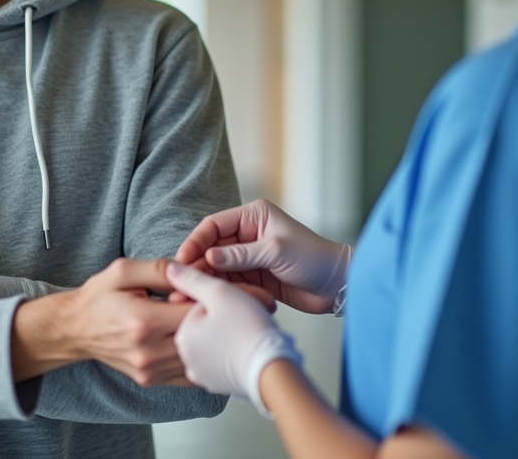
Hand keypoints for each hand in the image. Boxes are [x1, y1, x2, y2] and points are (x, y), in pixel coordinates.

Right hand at [12, 258, 194, 385]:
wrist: (75, 329)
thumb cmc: (97, 298)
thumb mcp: (123, 271)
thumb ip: (158, 268)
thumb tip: (189, 270)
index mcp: (143, 320)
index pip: (195, 313)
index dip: (208, 300)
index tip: (207, 291)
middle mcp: (147, 351)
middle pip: (201, 339)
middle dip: (211, 321)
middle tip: (212, 307)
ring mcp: (149, 370)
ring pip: (197, 360)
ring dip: (206, 341)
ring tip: (203, 323)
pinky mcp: (150, 380)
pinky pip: (187, 375)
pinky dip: (197, 359)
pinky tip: (193, 343)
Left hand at [167, 262, 301, 415]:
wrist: (275, 370)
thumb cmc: (250, 332)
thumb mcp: (220, 293)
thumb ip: (193, 279)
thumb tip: (173, 270)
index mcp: (182, 335)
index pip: (193, 304)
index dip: (218, 298)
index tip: (236, 301)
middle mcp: (185, 358)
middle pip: (200, 324)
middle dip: (221, 315)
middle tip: (244, 315)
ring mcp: (200, 374)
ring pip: (210, 342)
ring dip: (225, 333)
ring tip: (247, 330)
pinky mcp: (216, 384)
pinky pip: (219, 361)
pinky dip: (230, 353)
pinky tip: (245, 347)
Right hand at [174, 199, 349, 314]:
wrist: (337, 285)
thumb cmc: (313, 259)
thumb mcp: (275, 252)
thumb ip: (240, 255)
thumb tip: (207, 256)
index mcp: (253, 216)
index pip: (214, 225)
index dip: (195, 241)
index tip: (181, 259)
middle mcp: (248, 233)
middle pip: (211, 247)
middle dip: (196, 264)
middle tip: (180, 282)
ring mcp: (249, 256)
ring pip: (217, 267)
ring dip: (205, 280)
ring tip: (188, 295)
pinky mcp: (253, 277)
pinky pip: (229, 282)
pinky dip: (219, 290)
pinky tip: (207, 300)